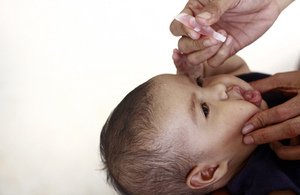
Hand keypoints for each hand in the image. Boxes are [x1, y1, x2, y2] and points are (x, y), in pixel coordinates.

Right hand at [170, 0, 284, 66]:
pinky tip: (231, 40)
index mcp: (194, 12)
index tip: (196, 32)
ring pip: (194, 57)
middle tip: (213, 38)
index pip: (177, 26)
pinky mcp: (222, 51)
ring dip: (206, 53)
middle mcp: (199, 29)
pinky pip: (213, 62)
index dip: (183, 31)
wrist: (268, 2)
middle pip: (183, 45)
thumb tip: (199, 22)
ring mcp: (210, 41)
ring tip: (222, 38)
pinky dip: (221, 55)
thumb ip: (213, 8)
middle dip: (196, 45)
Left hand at [242, 71, 299, 159]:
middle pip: (290, 129)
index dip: (261, 120)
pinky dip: (292, 153)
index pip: (282, 112)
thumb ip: (266, 85)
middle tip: (247, 140)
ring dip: (281, 149)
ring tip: (268, 145)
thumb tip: (243, 92)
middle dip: (265, 136)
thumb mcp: (290, 79)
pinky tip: (281, 146)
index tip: (245, 127)